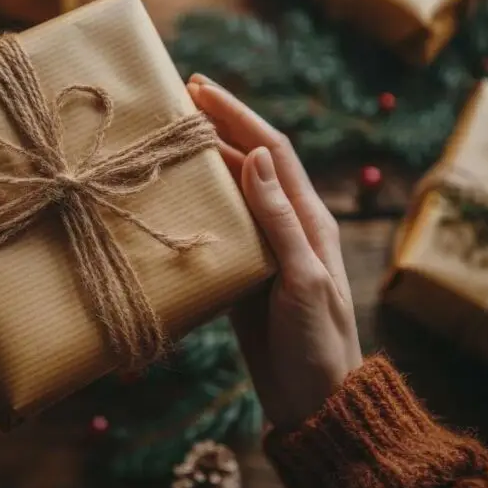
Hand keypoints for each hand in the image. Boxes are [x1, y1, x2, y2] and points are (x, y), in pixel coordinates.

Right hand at [188, 74, 362, 430]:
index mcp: (308, 219)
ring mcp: (263, 249)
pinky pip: (218, 230)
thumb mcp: (304, 278)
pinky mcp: (243, 275)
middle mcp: (285, 225)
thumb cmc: (318, 341)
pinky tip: (171, 198)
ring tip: (168, 140)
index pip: (273, 151)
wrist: (315, 399)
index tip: (201, 88)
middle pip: (250, 163)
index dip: (239, 115)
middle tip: (176, 102)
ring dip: (204, 163)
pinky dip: (197, 207)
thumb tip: (258, 157)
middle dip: (218, 128)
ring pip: (231, 193)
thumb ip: (280, 220)